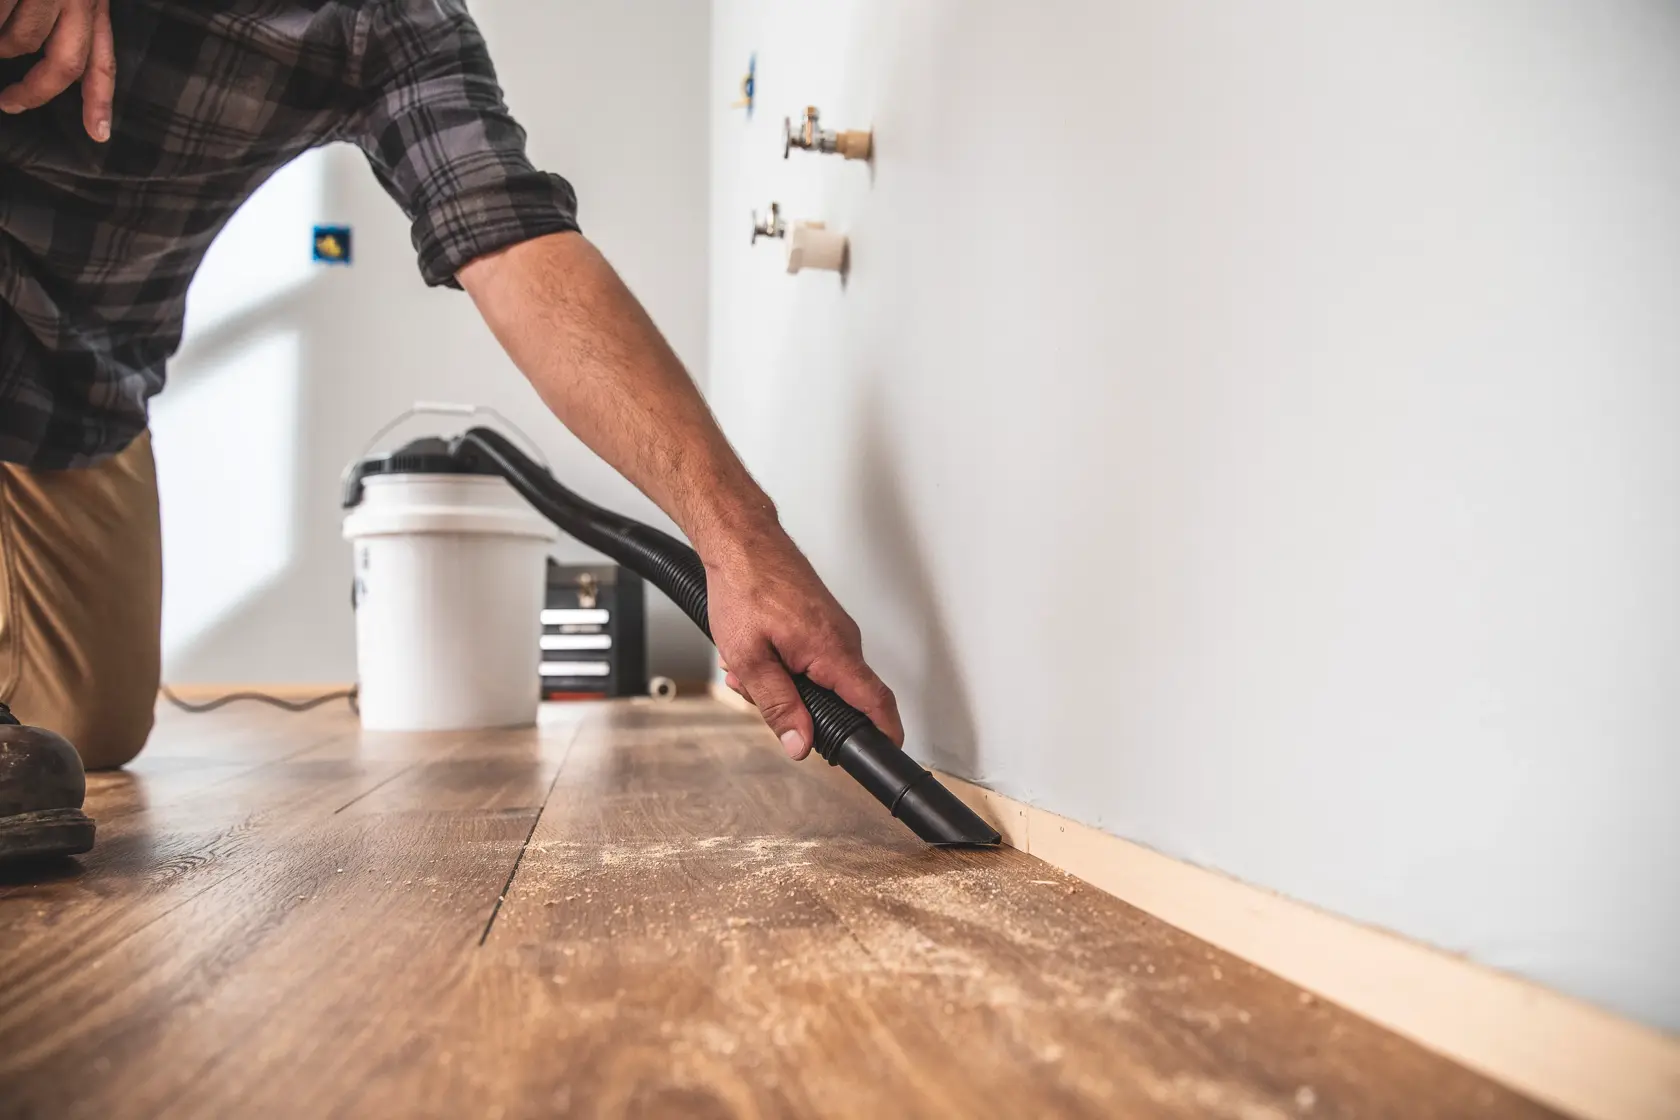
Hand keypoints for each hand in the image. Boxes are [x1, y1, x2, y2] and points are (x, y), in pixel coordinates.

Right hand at [0, 0, 114, 141]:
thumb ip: (63, 24)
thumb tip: (41, 62)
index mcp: (93, 4)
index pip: (101, 62)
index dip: (100, 100)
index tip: (99, 134)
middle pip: (65, 65)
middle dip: (34, 92)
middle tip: (9, 103)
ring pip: (21, 41)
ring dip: (1, 46)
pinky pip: (0, 16)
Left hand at [705, 525, 902, 760]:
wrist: (741, 540)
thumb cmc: (745, 585)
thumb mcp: (750, 657)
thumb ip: (777, 705)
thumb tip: (799, 743)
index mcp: (831, 649)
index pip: (875, 701)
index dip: (885, 734)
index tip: (886, 754)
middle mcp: (843, 638)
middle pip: (841, 697)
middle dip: (802, 709)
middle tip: (760, 695)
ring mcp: (834, 628)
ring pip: (822, 678)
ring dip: (786, 683)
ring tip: (748, 667)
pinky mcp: (822, 622)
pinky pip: (814, 658)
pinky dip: (785, 664)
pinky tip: (758, 653)